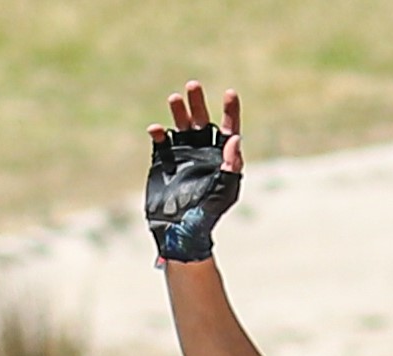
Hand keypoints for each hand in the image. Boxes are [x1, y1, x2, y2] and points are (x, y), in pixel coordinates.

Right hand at [145, 81, 245, 263]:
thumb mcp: (225, 191)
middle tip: (193, 85)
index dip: (230, 111)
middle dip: (198, 103)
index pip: (229, 129)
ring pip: (181, 126)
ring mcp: (183, 155)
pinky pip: (160, 142)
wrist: (182, 232)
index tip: (230, 93)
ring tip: (174, 98)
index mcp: (222, 158)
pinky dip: (158, 133)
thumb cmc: (208, 215)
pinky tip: (157, 129)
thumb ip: (232, 166)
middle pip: (202, 121)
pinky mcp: (163, 161)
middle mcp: (203, 152)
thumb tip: (235, 139)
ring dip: (179, 112)